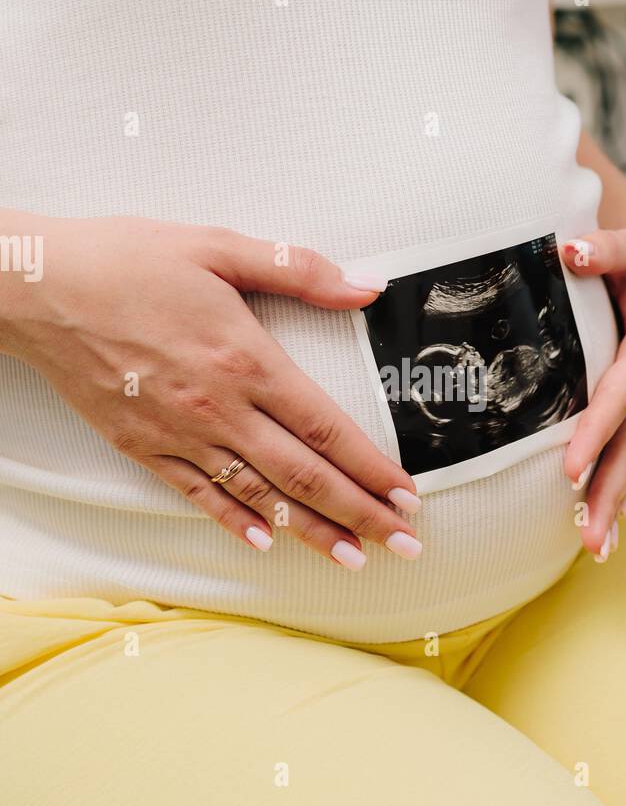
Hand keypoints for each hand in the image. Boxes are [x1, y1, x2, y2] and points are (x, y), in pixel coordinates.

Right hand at [2, 214, 421, 568]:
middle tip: (405, 544)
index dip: (372, 467)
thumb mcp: (218, 246)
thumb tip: (364, 286)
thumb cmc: (127, 260)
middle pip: (305, 475)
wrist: (37, 288)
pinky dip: (234, 521)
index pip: (327, 428)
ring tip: (355, 558)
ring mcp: (179, 434)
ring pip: (259, 496)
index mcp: (246, 360)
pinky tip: (264, 543)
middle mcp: (218, 409)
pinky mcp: (142, 446)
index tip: (408, 494)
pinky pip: (197, 495)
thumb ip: (298, 269)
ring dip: (311, 532)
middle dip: (362, 514)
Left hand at [561, 220, 625, 560]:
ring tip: (595, 545)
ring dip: (615, 501)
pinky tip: (605, 529)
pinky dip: (620, 492)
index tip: (570, 467)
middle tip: (587, 534)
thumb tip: (572, 252)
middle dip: (610, 488)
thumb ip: (604, 247)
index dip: (597, 429)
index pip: (621, 391)